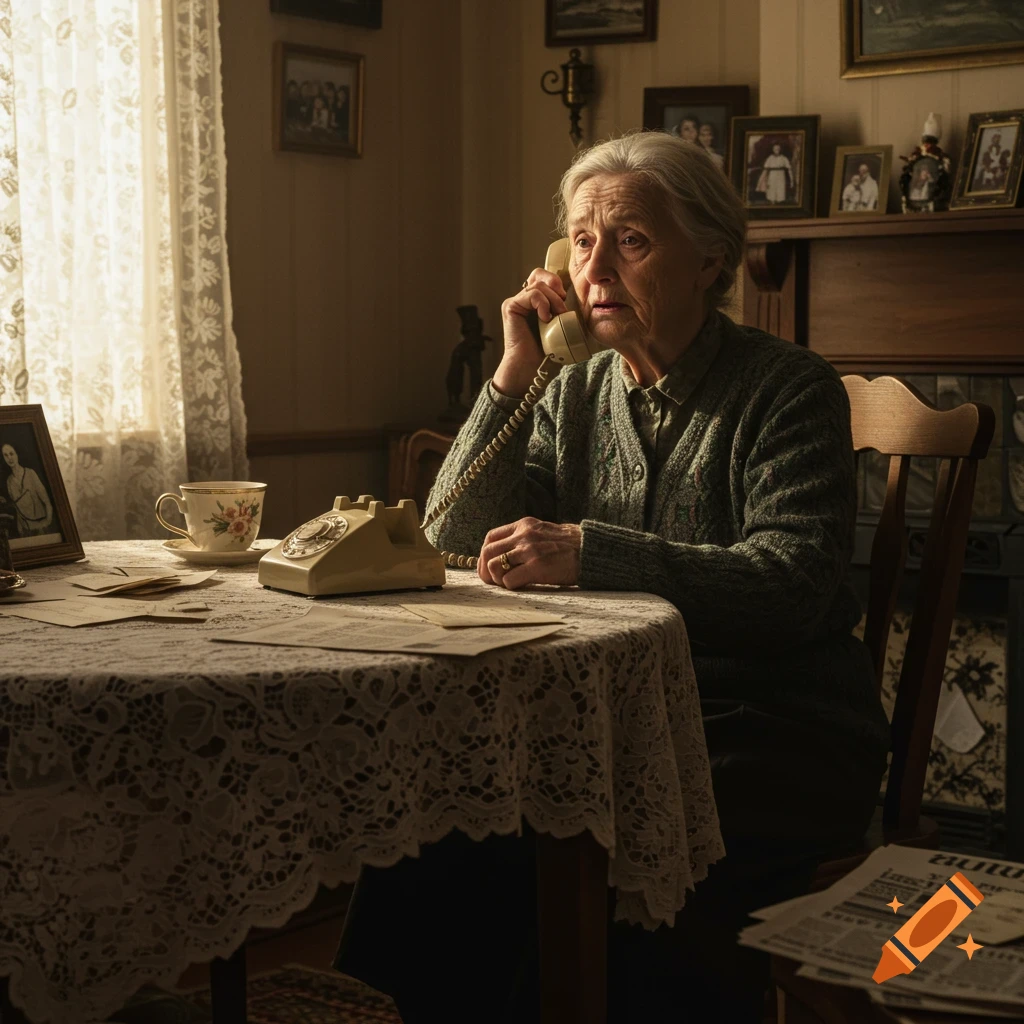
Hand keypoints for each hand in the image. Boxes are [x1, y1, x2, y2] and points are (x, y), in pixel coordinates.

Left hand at [478, 517, 581, 589]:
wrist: (592, 550)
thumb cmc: (569, 546)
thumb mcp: (542, 532)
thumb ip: (523, 538)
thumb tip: (503, 553)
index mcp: (524, 525)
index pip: (491, 537)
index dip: (484, 554)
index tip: (488, 566)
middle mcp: (524, 535)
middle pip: (488, 552)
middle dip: (485, 570)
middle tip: (493, 581)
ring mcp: (530, 550)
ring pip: (494, 566)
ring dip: (498, 579)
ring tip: (509, 583)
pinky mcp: (538, 567)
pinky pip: (509, 580)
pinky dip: (511, 586)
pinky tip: (521, 586)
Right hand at [493, 268, 566, 397]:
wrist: (531, 369)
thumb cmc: (547, 353)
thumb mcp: (562, 326)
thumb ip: (564, 310)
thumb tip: (582, 298)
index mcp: (535, 302)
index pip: (545, 278)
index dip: (556, 282)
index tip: (565, 299)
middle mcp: (524, 300)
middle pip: (541, 276)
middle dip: (556, 289)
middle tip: (563, 309)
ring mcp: (516, 302)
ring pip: (538, 284)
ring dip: (553, 300)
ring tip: (557, 317)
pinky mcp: (511, 307)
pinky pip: (531, 294)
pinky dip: (542, 304)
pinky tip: (545, 319)